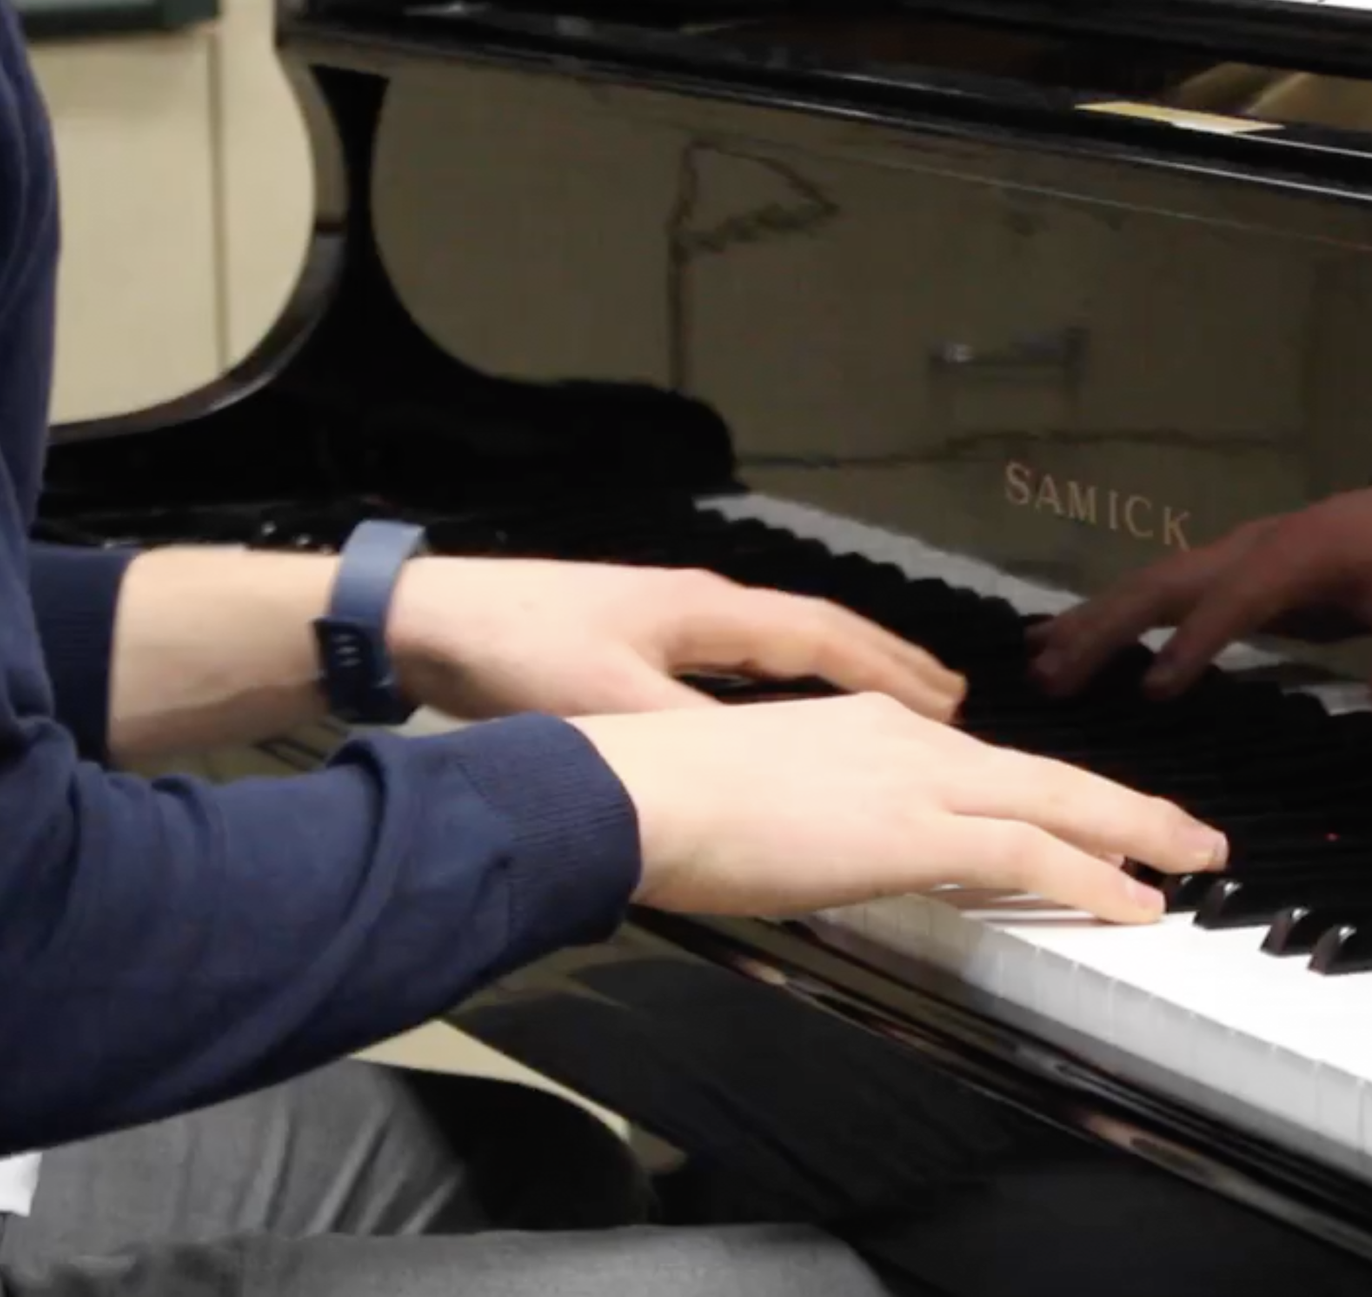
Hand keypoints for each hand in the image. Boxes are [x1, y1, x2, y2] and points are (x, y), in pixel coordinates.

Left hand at [389, 560, 965, 720]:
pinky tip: (784, 717)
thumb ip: (691, 733)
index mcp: (708, 612)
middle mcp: (700, 607)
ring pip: (776, 647)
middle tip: (946, 701)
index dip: (890, 669)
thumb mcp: (612, 703)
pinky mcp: (633, 642)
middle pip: (815, 631)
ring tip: (887, 706)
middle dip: (883, 664)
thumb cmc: (518, 654)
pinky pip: (738, 662)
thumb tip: (770, 765)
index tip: (947, 702)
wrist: (424, 619)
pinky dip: (784, 686)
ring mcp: (667, 621)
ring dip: (837, 674)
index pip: (824, 634)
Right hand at [575, 694, 1226, 921]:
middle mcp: (906, 737)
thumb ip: (810, 812)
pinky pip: (1030, 852)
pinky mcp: (914, 829)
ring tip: (1192, 861)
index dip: (1047, 792)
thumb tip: (819, 846)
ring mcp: (916, 780)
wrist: (633, 792)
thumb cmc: (665, 802)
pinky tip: (1135, 900)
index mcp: (868, 725)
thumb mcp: (757, 793)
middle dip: (1124, 805)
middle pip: (1044, 773)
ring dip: (1135, 834)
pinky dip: (1094, 876)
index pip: (984, 763)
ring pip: (1059, 802)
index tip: (1086, 813)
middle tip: (1186, 834)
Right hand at [1029, 475, 1371, 718]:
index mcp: (1299, 552)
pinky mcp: (1235, 573)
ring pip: (1151, 584)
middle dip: (1107, 626)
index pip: (1236, 596)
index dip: (1196, 639)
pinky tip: (1069, 643)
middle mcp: (1253, 546)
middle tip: (1049, 675)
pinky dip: (1113, 616)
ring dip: (1093, 622)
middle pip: (1166, 582)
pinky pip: (1162, 593)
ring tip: (1035, 662)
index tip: (1153, 689)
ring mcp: (1238, 555)